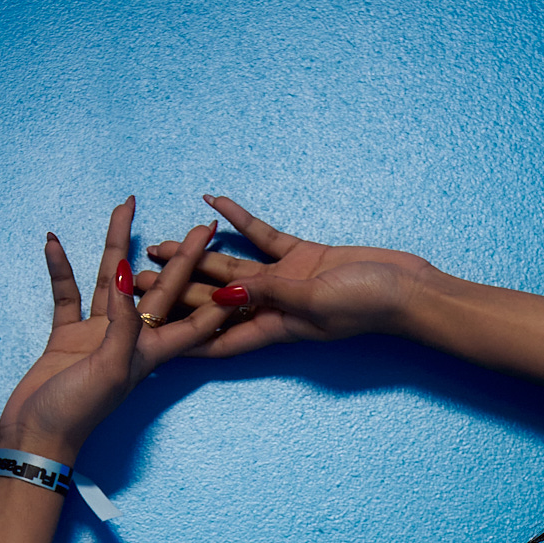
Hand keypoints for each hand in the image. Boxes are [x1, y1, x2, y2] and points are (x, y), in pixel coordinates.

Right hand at [0, 200, 245, 460]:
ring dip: (118, 246)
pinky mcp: (67, 336)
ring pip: (113, 281)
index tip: (234, 266)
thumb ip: (122, 324)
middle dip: (180, 258)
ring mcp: (99, 336)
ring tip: (125, 208)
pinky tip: (55, 241)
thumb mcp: (108, 369)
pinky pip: (67, 295)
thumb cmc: (76, 413)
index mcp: (150, 354)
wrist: (35, 436)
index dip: (214, 294)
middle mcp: (130, 341)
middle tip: (200, 225)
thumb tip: (128, 277)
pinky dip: (62, 269)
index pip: (193, 319)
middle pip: (161, 290)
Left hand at [135, 193, 432, 358]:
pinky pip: (262, 237)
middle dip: (175, 294)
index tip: (146, 340)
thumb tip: (227, 291)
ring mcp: (287, 282)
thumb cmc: (370, 304)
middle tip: (134, 283)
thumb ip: (272, 293)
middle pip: (213, 302)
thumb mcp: (316, 300)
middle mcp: (275, 309)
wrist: (410, 287)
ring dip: (194, 254)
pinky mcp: (302, 257)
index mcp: (276, 330)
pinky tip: (212, 201)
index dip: (183, 341)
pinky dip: (238, 219)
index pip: (219, 340)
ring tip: (157, 242)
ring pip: (230, 267)